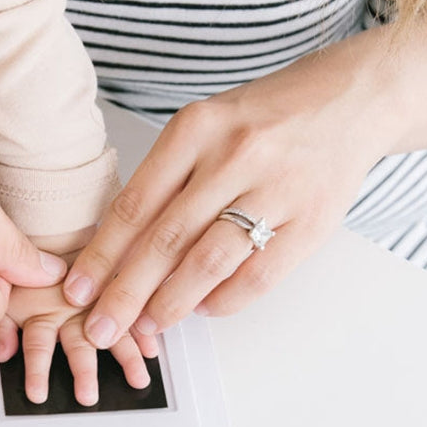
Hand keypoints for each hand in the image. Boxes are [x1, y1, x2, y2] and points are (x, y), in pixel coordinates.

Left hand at [0, 281, 154, 405]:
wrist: (53, 233)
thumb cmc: (29, 271)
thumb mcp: (5, 295)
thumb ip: (0, 326)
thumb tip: (1, 352)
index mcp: (42, 311)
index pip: (38, 345)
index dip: (37, 370)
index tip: (38, 394)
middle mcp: (70, 309)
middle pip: (78, 343)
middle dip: (84, 371)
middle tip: (88, 395)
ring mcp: (93, 301)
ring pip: (111, 330)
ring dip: (125, 355)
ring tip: (137, 378)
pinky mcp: (112, 290)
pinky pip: (131, 312)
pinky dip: (142, 331)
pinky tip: (152, 349)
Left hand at [63, 33, 395, 346]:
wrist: (349, 99)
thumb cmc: (266, 114)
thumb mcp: (207, 123)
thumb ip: (169, 175)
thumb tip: (125, 245)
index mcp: (196, 128)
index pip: (135, 203)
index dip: (102, 253)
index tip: (77, 286)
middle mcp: (233, 157)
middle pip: (166, 238)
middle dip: (125, 291)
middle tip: (98, 326)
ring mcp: (276, 190)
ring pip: (209, 261)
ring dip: (171, 302)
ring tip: (146, 327)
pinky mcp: (312, 221)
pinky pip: (259, 274)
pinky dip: (225, 299)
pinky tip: (201, 309)